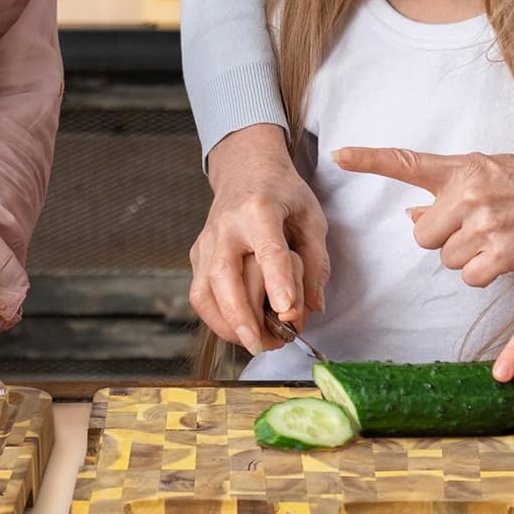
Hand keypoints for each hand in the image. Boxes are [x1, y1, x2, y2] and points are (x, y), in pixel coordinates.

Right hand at [189, 124, 328, 354]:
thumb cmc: (283, 194)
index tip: (287, 312)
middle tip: (267, 345)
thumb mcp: (311, 217)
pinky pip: (200, 294)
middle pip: (226, 277)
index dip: (278, 283)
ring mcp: (207, 240)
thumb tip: (313, 307)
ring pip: (205, 291)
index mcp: (260, 209)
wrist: (246, 169)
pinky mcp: (197, 253)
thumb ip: (316, 262)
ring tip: (255, 342)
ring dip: (227, 326)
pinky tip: (239, 328)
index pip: (268, 250)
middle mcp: (226, 225)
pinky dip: (217, 319)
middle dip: (243, 318)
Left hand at [333, 147, 513, 283]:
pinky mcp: (502, 253)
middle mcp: (468, 192)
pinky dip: (485, 273)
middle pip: (423, 233)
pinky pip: (471, 276)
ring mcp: (484, 223)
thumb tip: (411, 214)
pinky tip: (507, 254)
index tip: (337, 154)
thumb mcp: (489, 175)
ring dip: (467, 256)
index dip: (369, 159)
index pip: (406, 160)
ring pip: (447, 258)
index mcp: (462, 167)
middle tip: (475, 227)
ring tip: (499, 236)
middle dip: (443, 238)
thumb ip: (448, 192)